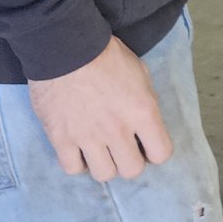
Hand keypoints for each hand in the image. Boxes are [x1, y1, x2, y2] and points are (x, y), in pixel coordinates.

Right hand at [29, 38, 173, 180]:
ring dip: (104, 164)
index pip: (161, 154)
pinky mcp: (61, 138)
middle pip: (132, 170)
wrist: (65, 47)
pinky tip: (78, 150)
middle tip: (122, 148)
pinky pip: (72, 168)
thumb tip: (145, 122)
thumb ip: (145, 100)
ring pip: (104, 174)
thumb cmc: (105, 54)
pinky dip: (77, 163)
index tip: (147, 144)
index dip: (155, 150)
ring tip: (100, 149)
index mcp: (142, 112)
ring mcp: (88, 136)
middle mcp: (117, 130)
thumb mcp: (139, 72)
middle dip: (130, 161)